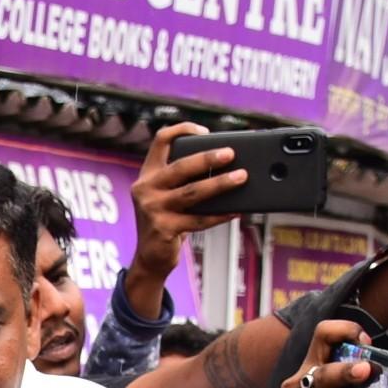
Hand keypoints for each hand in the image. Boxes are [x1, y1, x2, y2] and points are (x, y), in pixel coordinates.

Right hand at [121, 123, 241, 310]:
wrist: (150, 258)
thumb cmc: (167, 221)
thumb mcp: (168, 195)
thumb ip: (185, 180)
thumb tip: (226, 166)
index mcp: (148, 174)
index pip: (161, 140)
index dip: (183, 130)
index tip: (205, 131)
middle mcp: (146, 188)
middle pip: (180, 166)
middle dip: (207, 158)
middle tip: (231, 154)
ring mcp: (152, 209)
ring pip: (192, 192)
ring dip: (220, 184)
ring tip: (241, 177)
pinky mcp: (163, 229)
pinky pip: (198, 219)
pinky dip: (220, 215)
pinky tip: (236, 210)